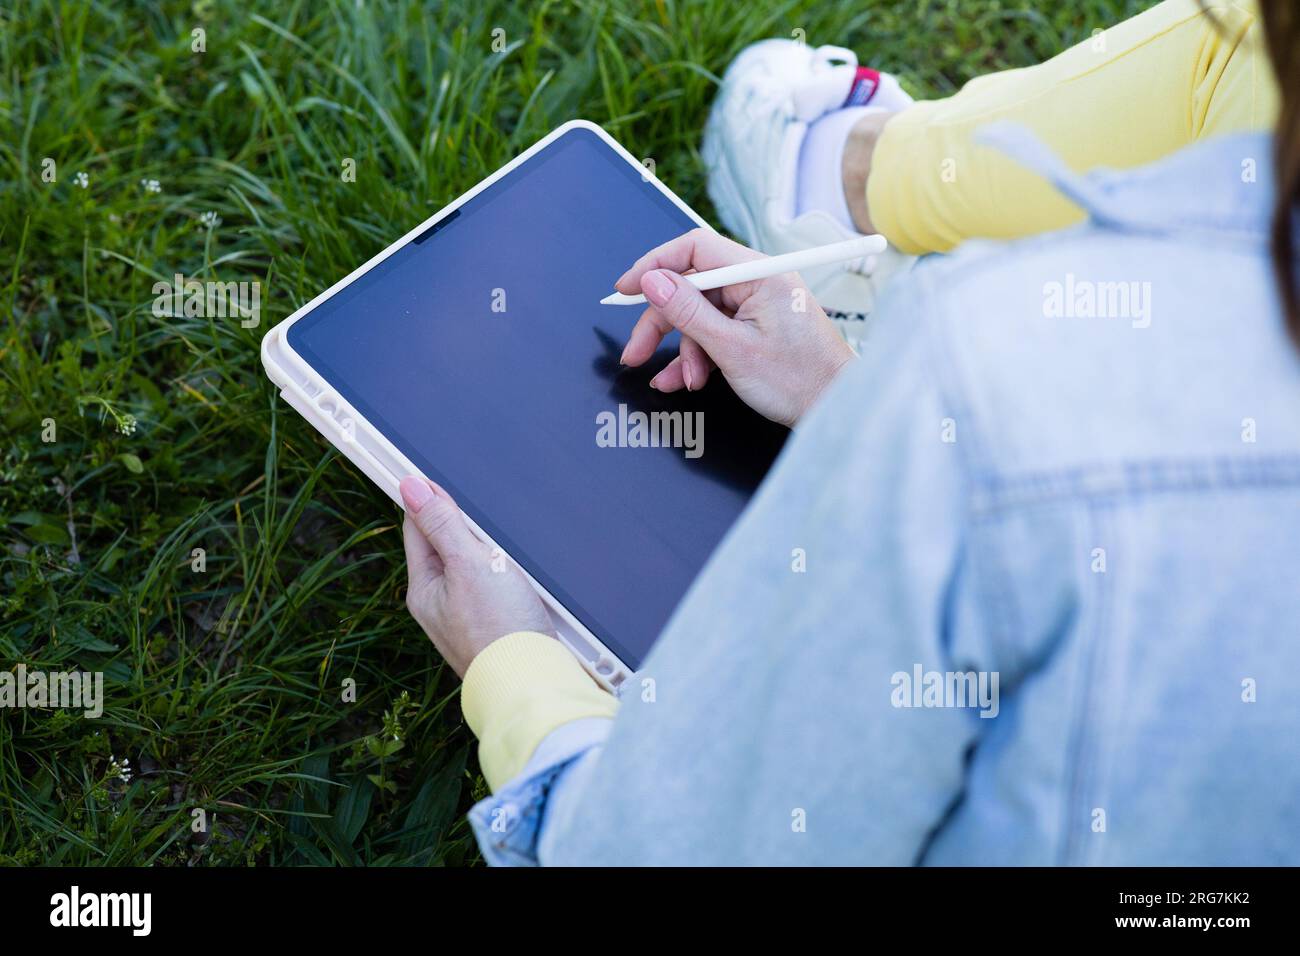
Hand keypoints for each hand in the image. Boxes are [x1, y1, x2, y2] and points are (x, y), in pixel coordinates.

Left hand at [400, 476, 551, 676]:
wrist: (535, 681)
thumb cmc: (500, 629)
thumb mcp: (470, 564)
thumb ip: (443, 525)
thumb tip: (411, 487)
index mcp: (425, 588)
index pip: (418, 528)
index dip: (430, 499)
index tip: (435, 473)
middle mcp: (442, 604)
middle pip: (450, 546)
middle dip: (469, 528)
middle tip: (487, 515)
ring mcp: (470, 617)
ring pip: (478, 567)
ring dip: (494, 553)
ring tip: (510, 550)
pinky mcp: (499, 626)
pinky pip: (499, 588)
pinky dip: (511, 576)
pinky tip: (525, 575)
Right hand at [615, 228, 855, 426]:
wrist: (832, 410)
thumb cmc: (799, 381)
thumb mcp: (731, 348)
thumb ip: (687, 312)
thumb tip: (652, 281)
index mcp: (759, 274)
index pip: (694, 249)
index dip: (654, 265)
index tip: (626, 289)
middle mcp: (758, 282)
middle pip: (691, 287)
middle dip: (661, 322)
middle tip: (636, 351)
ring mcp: (757, 305)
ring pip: (699, 316)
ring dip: (684, 350)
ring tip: (683, 381)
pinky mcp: (756, 326)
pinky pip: (715, 332)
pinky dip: (698, 356)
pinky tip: (686, 380)